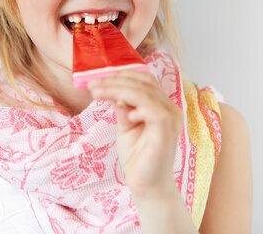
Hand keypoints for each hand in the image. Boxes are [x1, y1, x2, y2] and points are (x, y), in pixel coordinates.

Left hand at [88, 70, 181, 197]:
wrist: (146, 186)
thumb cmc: (138, 158)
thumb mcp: (126, 127)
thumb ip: (122, 109)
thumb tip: (111, 93)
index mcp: (161, 105)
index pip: (145, 80)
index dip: (122, 75)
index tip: (98, 79)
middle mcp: (170, 108)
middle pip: (144, 81)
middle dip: (115, 80)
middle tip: (92, 84)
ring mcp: (171, 118)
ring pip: (144, 92)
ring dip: (117, 89)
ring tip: (97, 93)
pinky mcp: (166, 130)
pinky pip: (151, 108)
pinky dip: (134, 105)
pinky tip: (123, 112)